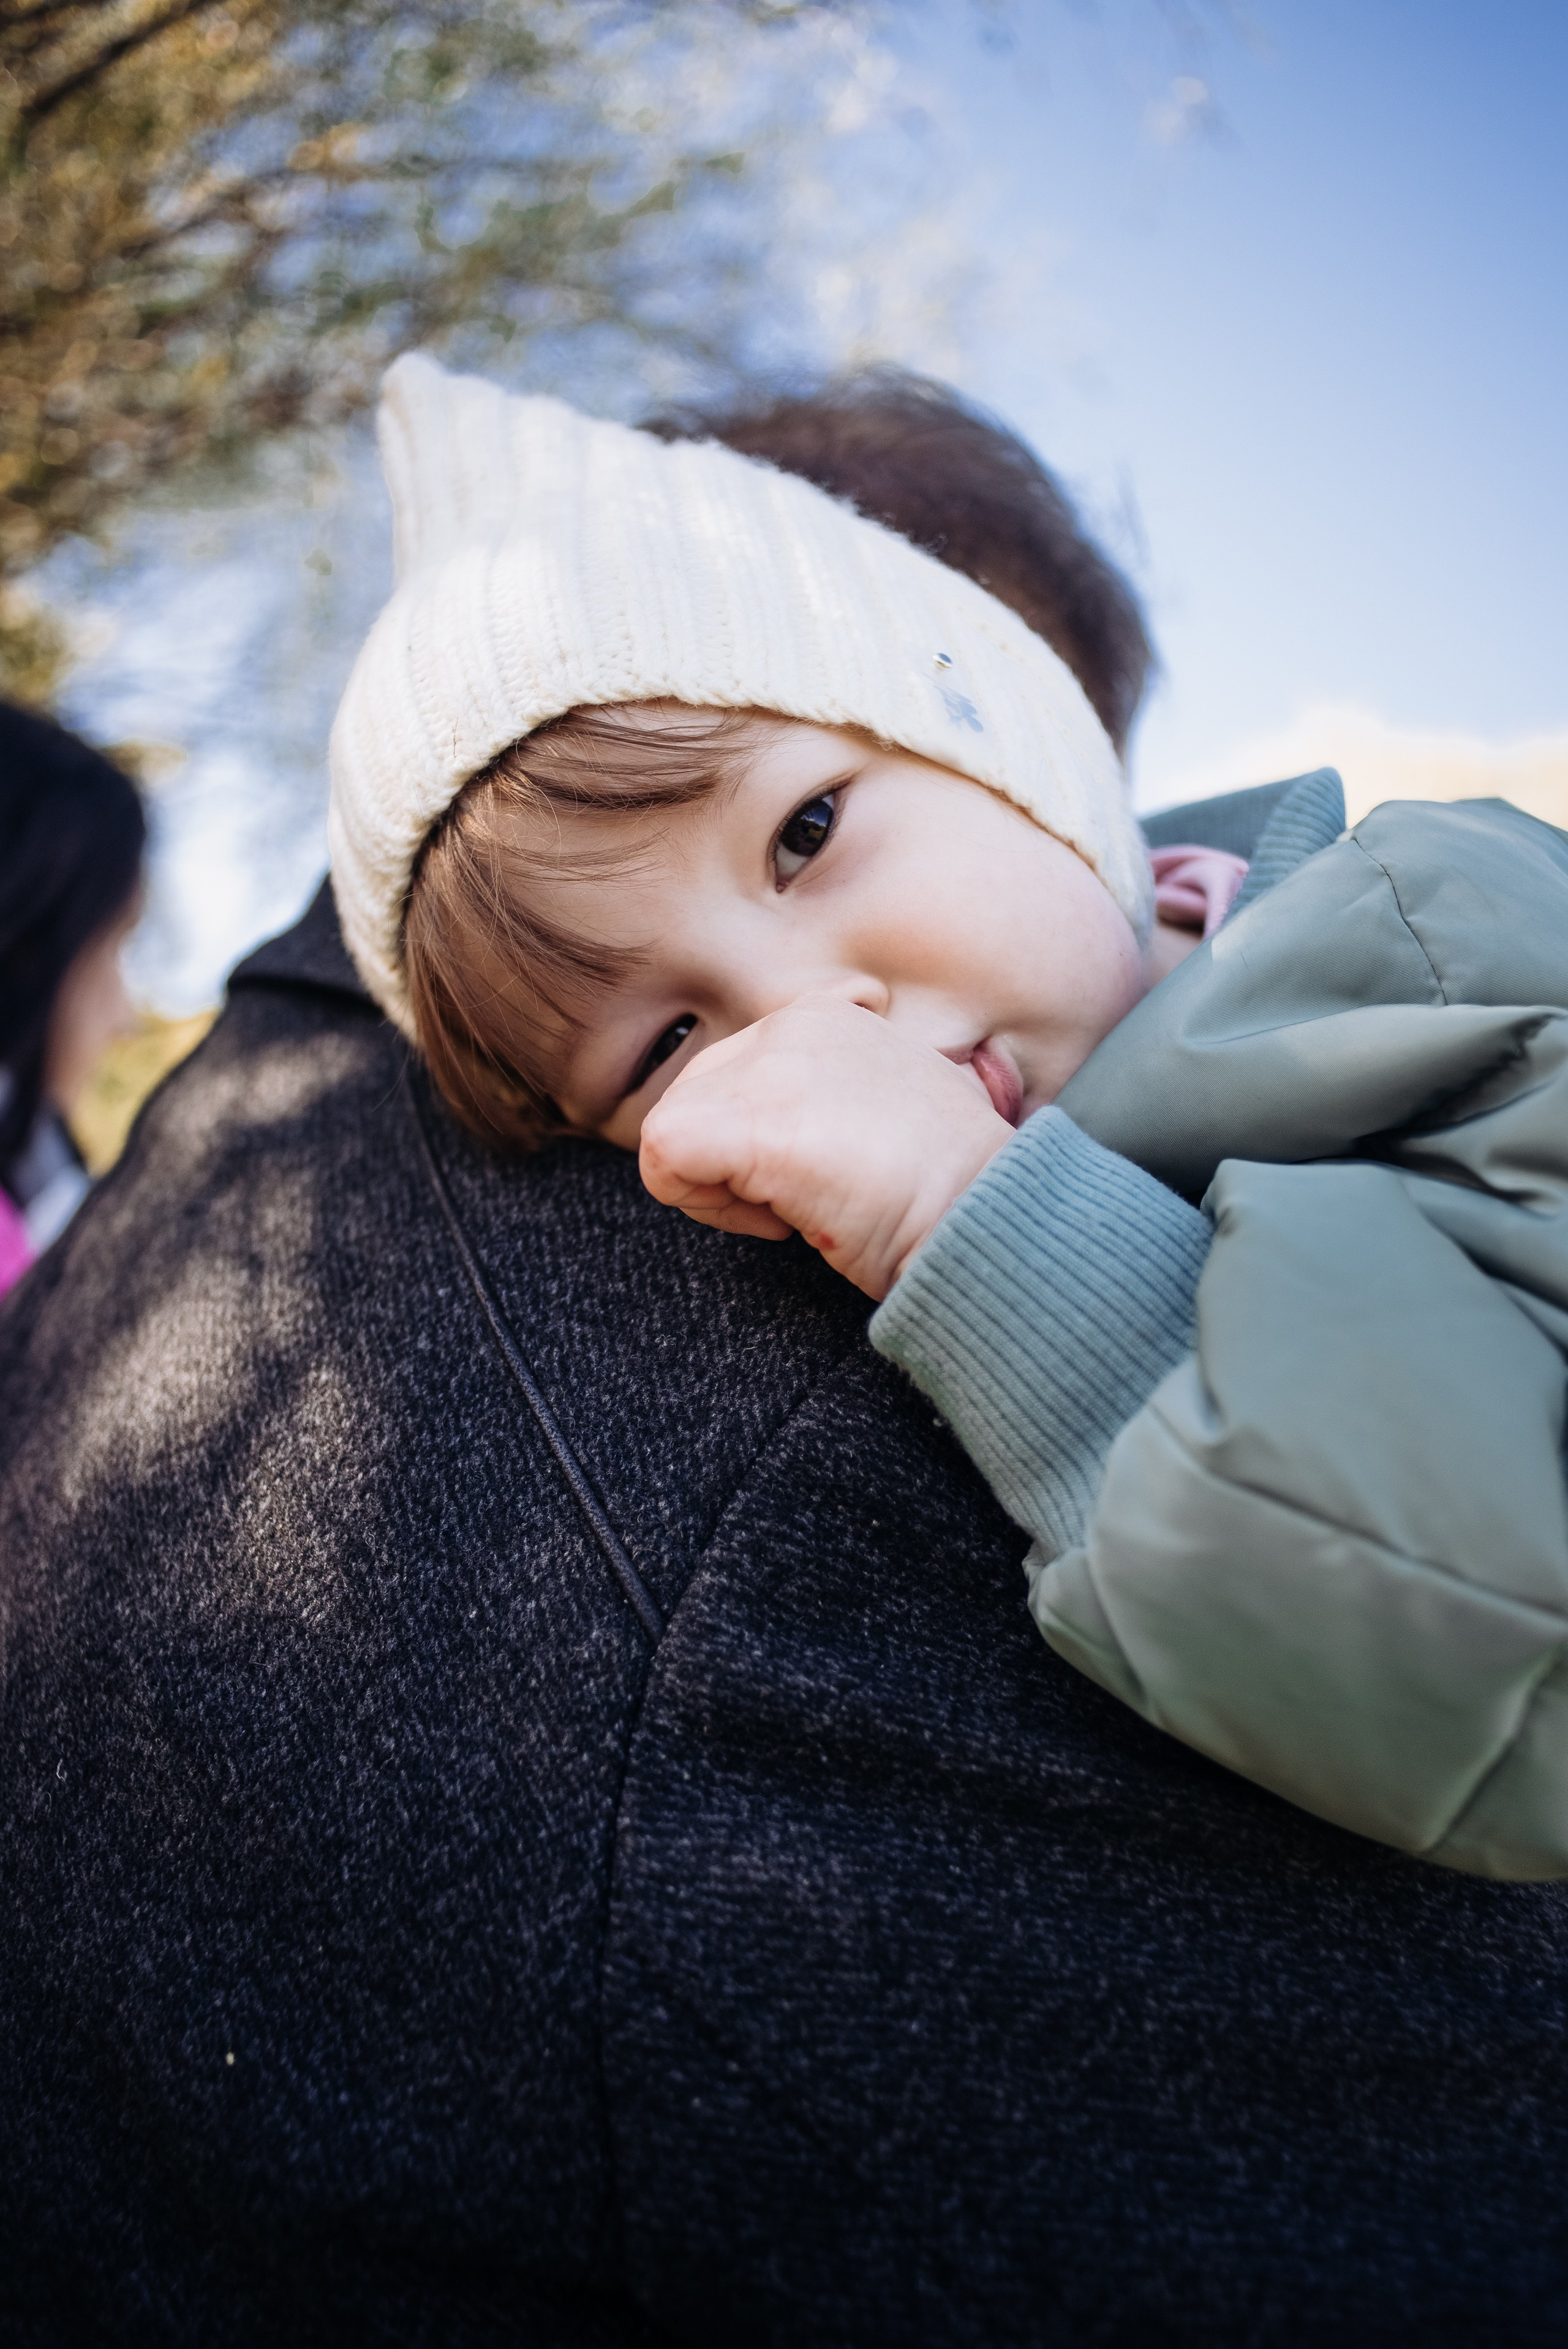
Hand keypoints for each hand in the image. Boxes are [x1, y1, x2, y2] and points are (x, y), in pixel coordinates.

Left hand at [638, 995, 1014, 1300]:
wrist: (988, 1218)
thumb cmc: (950, 1187)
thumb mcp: (891, 1115)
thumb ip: (833, 1098)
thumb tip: (793, 1136)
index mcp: (828, 1017)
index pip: (734, 1074)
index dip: (754, 1139)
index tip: (819, 1174)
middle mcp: (795, 1024)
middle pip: (695, 1095)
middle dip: (727, 1160)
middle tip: (799, 1200)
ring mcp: (773, 1066)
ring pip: (671, 1128)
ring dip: (717, 1189)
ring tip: (796, 1206)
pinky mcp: (753, 1121)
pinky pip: (662, 1159)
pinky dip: (704, 1206)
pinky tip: (780, 1220)